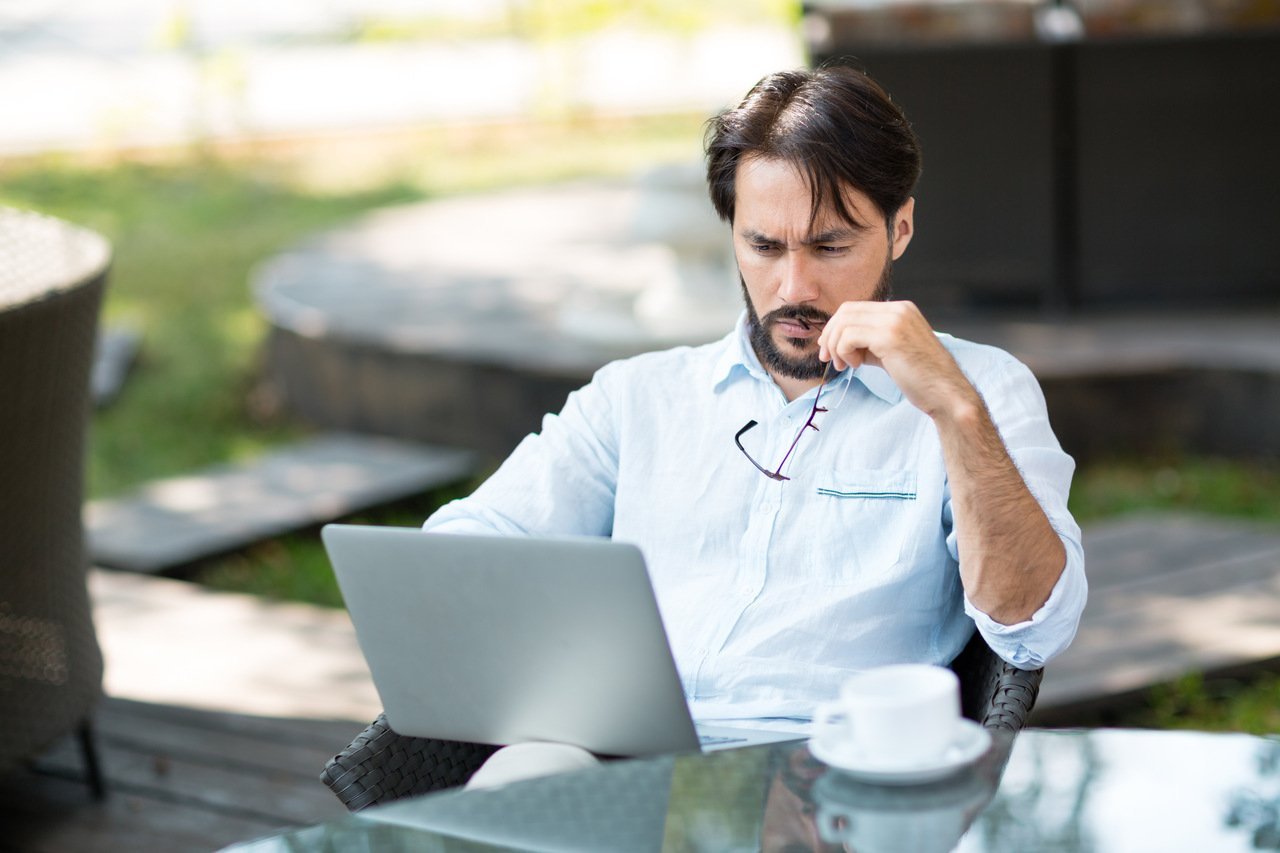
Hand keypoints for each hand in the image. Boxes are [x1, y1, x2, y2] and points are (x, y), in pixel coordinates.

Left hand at [816, 300, 979, 419]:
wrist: (946, 393)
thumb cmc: (920, 378)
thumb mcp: (891, 351)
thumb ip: (869, 341)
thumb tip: (838, 341)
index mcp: (901, 309)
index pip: (855, 308)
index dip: (836, 327)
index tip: (830, 348)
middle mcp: (899, 309)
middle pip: (846, 311)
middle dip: (830, 335)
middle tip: (828, 358)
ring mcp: (895, 320)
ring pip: (845, 322)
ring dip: (836, 346)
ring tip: (844, 365)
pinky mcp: (889, 336)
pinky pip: (849, 336)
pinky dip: (844, 352)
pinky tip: (856, 366)